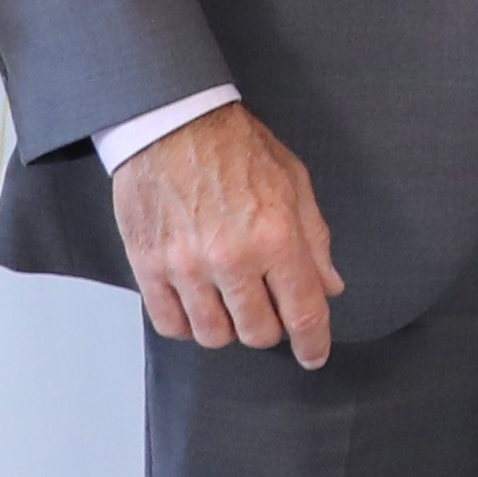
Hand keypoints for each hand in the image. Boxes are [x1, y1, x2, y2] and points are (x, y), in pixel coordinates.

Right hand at [120, 100, 340, 363]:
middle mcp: (231, 257)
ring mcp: (186, 265)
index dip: (313, 343)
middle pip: (257, 332)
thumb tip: (329, 286)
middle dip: (270, 328)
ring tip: (229, 302)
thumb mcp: (293, 182)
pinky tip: (196, 303)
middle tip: (267, 308)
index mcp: (276, 236)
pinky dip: (187, 323)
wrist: (171, 121)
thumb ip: (314, 239)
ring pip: (213, 335)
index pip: (303, 312)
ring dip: (227, 327)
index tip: (314, 355)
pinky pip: (170, 324)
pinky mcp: (148, 265)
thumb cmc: (234, 145)